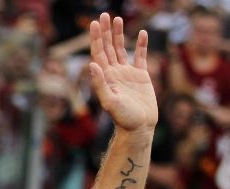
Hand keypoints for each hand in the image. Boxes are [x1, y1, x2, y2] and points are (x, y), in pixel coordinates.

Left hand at [89, 14, 157, 131]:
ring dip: (119, 35)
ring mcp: (127, 74)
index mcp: (105, 77)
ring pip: (121, 49)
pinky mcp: (141, 77)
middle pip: (108, 48)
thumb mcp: (110, 101)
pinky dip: (141, 45)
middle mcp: (114, 73)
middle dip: (106, 32)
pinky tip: (141, 33)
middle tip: (104, 15)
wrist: (139, 127)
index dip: (96, 38)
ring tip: (117, 19)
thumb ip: (100, 84)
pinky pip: (140, 57)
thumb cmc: (123, 118)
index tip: (95, 23)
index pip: (99, 53)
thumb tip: (91, 65)